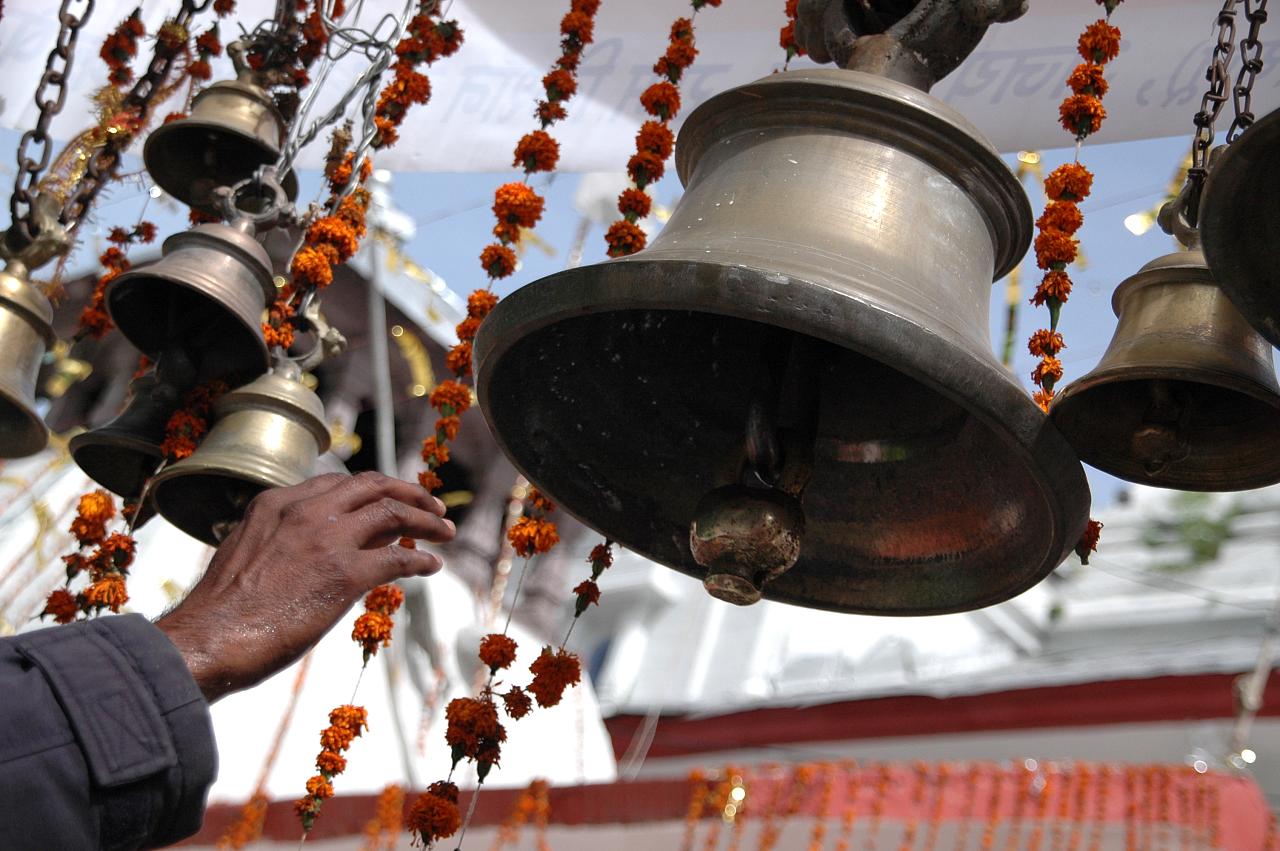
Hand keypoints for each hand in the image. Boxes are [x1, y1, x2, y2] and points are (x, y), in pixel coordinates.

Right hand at [157, 472, 455, 701]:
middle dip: (409, 493)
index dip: (372, 490)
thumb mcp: (247, 554)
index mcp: (276, 502)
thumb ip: (281, 542)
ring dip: (426, 520)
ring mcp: (327, 540)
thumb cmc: (220, 612)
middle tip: (433, 507)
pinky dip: (421, 560)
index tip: (391, 500)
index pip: (338, 484)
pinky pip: (398, 559)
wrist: (206, 640)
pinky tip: (432, 566)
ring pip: (393, 512)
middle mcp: (305, 510)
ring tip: (445, 531)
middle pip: (373, 486)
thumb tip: (314, 553)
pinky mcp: (344, 574)